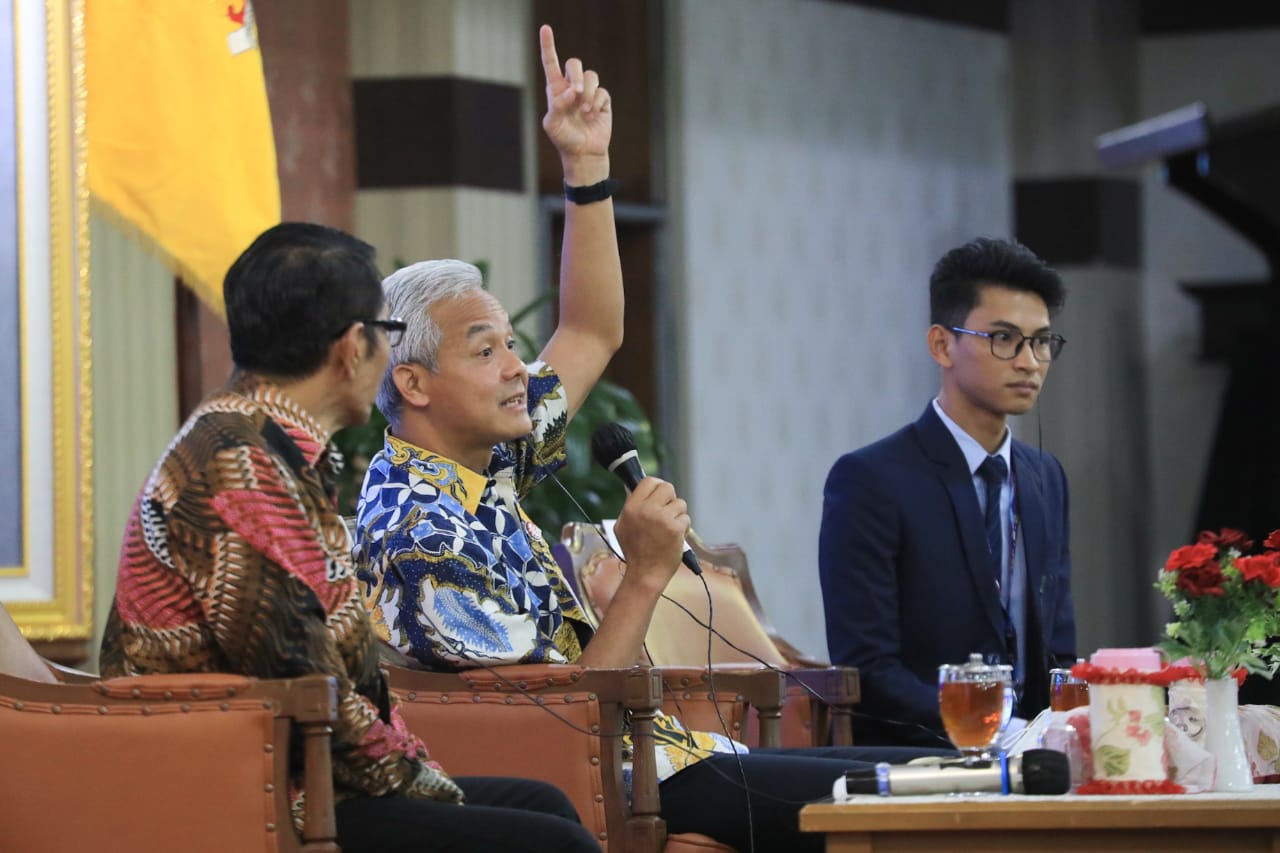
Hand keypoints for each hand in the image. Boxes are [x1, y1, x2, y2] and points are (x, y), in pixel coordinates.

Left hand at [538, 24, 610, 182]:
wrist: (583, 153)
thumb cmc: (564, 140)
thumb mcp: (552, 125)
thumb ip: (556, 107)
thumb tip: (571, 93)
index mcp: (556, 89)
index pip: (551, 63)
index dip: (548, 45)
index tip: (546, 29)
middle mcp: (571, 87)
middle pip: (575, 63)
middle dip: (577, 75)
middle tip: (576, 92)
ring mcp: (588, 93)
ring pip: (591, 76)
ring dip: (588, 93)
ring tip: (585, 111)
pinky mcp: (602, 100)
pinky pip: (601, 91)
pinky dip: (597, 103)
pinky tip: (593, 115)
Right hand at [612, 477, 687, 591]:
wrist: (645, 574)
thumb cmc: (634, 551)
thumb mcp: (623, 525)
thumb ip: (630, 506)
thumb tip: (633, 489)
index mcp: (632, 507)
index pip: (649, 481)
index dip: (656, 486)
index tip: (659, 495)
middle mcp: (646, 510)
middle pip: (667, 487)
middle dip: (670, 498)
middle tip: (667, 511)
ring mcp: (662, 518)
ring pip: (680, 504)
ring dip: (678, 515)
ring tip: (669, 529)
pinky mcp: (675, 529)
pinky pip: (686, 519)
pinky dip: (683, 528)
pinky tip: (674, 538)